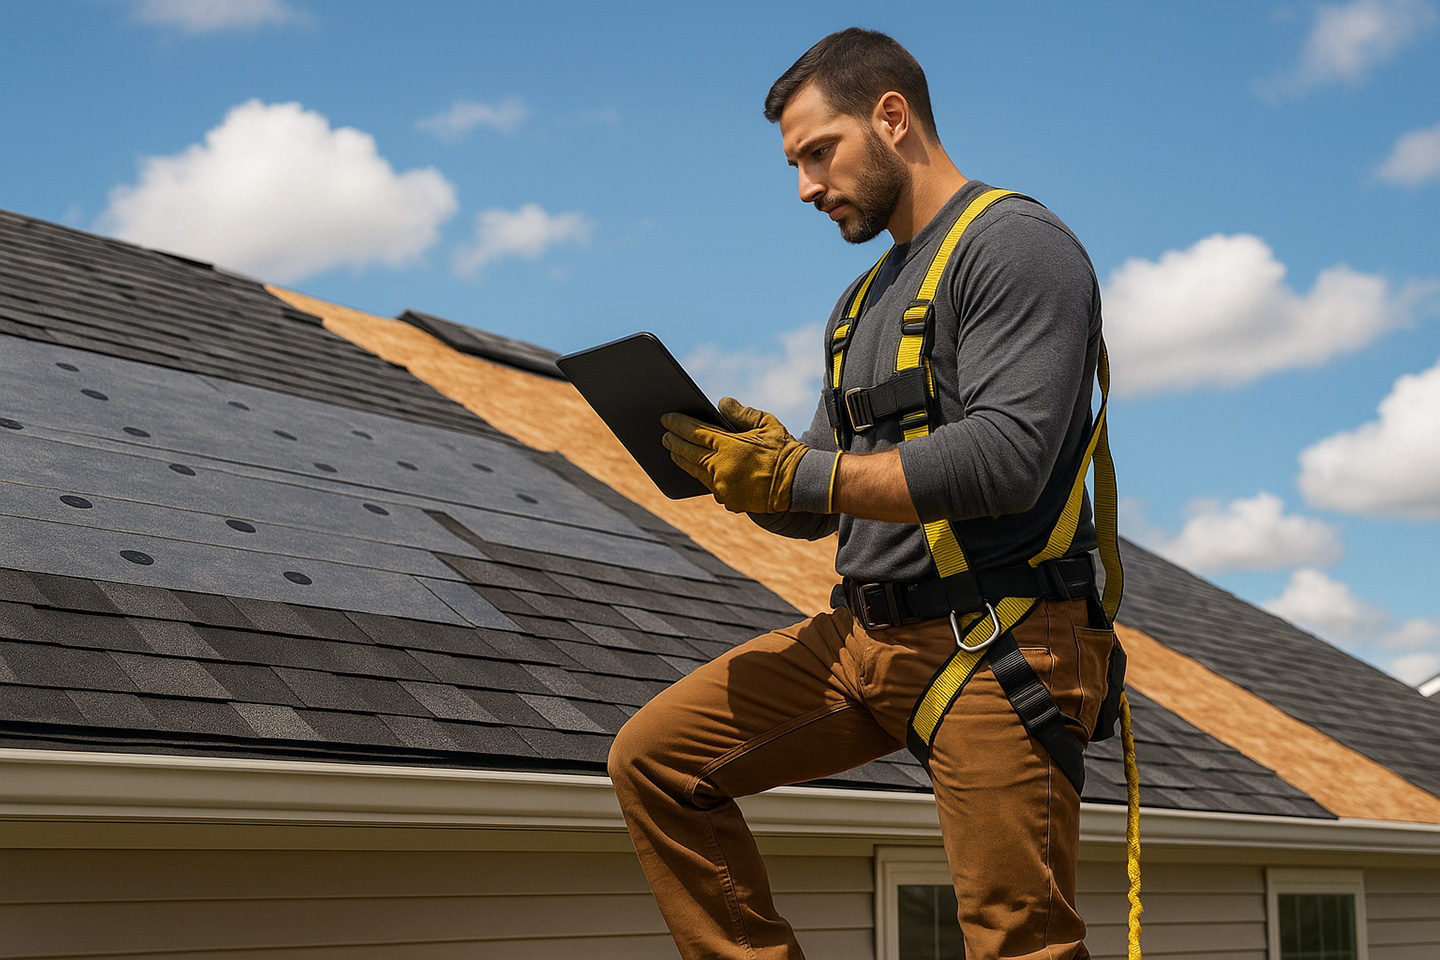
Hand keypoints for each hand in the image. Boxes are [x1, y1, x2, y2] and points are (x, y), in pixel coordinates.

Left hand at [662, 397, 807, 512]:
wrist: (800, 482)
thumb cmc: (784, 449)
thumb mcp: (767, 423)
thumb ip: (741, 412)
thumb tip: (721, 403)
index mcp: (729, 446)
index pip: (694, 432)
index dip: (677, 424)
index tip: (666, 418)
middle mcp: (721, 467)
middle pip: (688, 453)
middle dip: (673, 442)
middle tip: (663, 435)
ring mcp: (723, 487)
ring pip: (694, 472)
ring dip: (682, 460)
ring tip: (674, 452)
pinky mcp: (728, 501)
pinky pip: (710, 486)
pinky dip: (702, 476)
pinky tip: (697, 469)